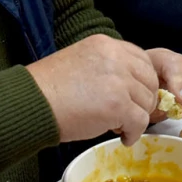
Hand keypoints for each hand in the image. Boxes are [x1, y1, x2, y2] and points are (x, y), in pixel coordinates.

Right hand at [27, 34, 157, 145]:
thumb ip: (107, 66)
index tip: (134, 95)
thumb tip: (129, 85)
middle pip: (149, 80)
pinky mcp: (117, 105)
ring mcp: (119, 81)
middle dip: (143, 99)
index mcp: (106, 44)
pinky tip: (122, 137)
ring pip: (147, 102)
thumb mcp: (82, 62)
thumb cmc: (49, 88)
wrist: (31, 104)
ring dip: (137, 117)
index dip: (141, 80)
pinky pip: (140, 122)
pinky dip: (134, 133)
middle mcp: (116, 57)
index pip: (141, 59)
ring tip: (120, 125)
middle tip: (130, 113)